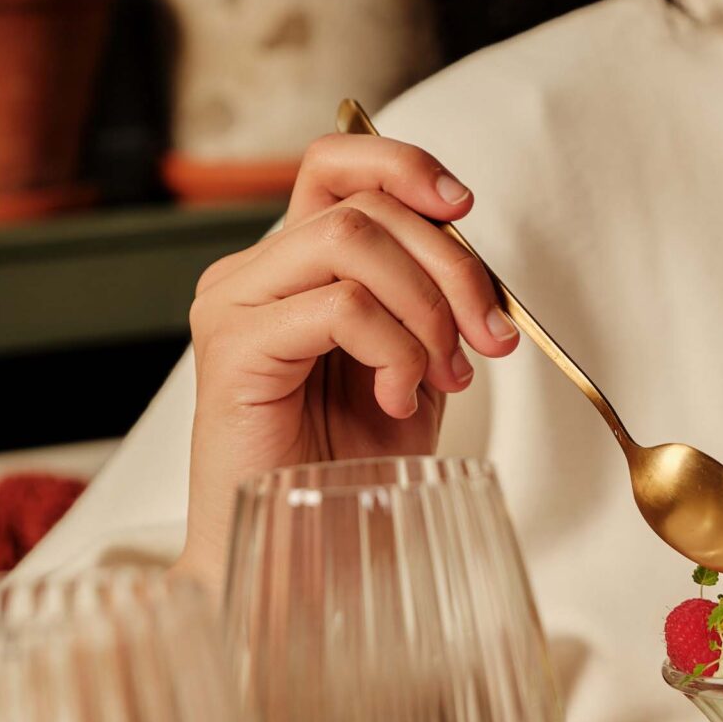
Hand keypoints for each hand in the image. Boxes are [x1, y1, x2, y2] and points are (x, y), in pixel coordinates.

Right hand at [180, 134, 518, 587]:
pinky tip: (395, 400)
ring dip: (425, 309)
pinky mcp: (232, 349)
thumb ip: (429, 300)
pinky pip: (339, 306)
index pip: (337, 162)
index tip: (466, 208)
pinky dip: (393, 349)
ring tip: (438, 377)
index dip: (406, 165)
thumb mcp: (414, 364)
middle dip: (452, 265)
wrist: (305, 559)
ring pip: (352, 240)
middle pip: (365, 204)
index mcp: (291, 265)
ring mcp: (233, 305)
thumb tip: (474, 251)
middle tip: (490, 339)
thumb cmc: (350, 470)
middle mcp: (252, 272)